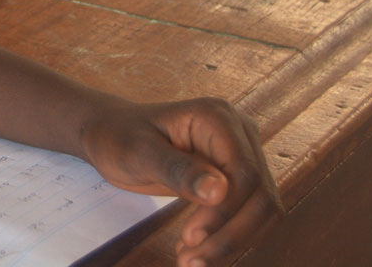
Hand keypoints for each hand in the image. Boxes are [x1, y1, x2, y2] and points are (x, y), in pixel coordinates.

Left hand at [81, 96, 280, 266]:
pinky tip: (195, 250)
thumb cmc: (119, 136)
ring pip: (260, 211)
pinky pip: (247, 215)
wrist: (111, 133)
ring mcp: (242, 157)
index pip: (243, 172)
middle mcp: (239, 134)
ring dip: (231, 242)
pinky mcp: (237, 180)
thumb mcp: (139, 152)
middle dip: (229, 235)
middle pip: (260, 195)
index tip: (192, 237)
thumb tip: (219, 192)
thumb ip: (177, 170)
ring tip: (190, 260)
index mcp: (217, 118)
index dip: (225, 211)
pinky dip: (227, 238)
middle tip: (190, 261)